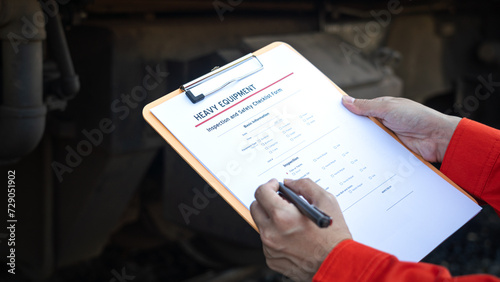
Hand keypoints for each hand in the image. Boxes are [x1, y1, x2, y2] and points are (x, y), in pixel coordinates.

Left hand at [250, 178, 351, 280]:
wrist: (338, 266)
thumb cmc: (334, 238)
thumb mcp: (326, 201)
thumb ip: (304, 186)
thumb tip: (290, 183)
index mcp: (283, 216)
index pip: (261, 192)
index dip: (269, 185)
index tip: (275, 186)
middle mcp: (272, 233)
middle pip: (255, 208)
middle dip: (267, 201)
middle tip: (281, 201)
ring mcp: (270, 248)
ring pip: (261, 225)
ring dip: (272, 220)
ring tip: (291, 223)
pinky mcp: (272, 259)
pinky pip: (267, 242)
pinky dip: (276, 237)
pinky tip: (292, 237)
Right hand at [342, 96, 460, 162]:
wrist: (437, 138)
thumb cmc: (417, 117)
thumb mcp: (387, 108)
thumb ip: (366, 106)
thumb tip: (346, 100)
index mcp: (381, 108)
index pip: (359, 110)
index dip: (346, 113)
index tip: (331, 118)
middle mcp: (383, 122)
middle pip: (361, 127)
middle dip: (349, 132)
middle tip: (332, 138)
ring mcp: (387, 137)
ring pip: (367, 141)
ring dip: (359, 145)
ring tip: (341, 150)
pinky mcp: (391, 150)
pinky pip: (376, 153)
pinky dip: (369, 155)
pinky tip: (358, 159)